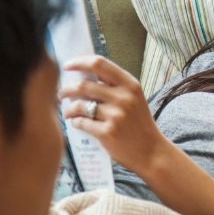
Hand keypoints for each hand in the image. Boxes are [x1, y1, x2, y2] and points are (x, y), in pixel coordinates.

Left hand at [59, 55, 166, 174]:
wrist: (151, 151)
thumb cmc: (139, 123)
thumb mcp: (134, 98)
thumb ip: (115, 86)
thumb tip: (84, 75)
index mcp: (130, 85)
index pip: (99, 64)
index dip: (79, 62)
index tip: (67, 66)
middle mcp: (124, 97)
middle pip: (84, 85)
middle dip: (67, 89)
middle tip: (62, 94)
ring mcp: (116, 115)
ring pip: (80, 105)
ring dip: (68, 108)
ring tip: (67, 111)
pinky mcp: (108, 132)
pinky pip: (81, 122)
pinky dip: (75, 122)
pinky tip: (77, 123)